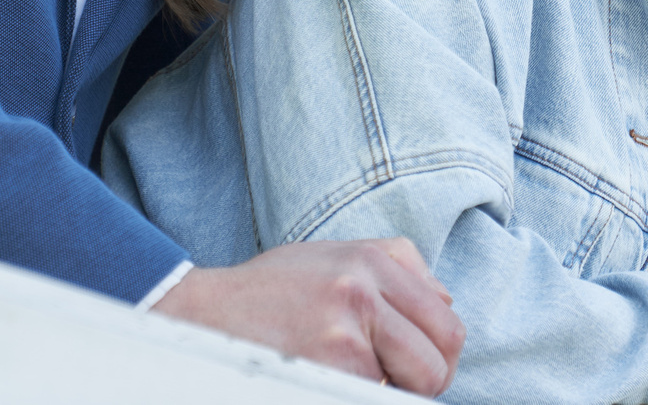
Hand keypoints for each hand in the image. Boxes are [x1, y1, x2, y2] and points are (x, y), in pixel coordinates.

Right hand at [152, 238, 465, 393]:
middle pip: (439, 362)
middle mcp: (361, 291)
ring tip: (351, 377)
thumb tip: (445, 301)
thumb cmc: (270, 291)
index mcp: (370, 261)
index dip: (436, 355)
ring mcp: (342, 334)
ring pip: (410, 389)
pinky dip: (357, 394)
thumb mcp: (334, 256)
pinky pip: (370, 395)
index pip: (447, 323)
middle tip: (387, 382)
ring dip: (388, 392)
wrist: (200, 313)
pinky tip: (326, 381)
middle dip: (422, 383)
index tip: (411, 366)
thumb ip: (396, 268)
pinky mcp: (326, 369)